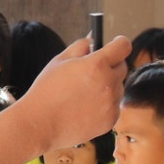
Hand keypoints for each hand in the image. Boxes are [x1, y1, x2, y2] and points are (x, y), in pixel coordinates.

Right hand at [18, 36, 133, 149]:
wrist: (41, 124)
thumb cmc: (47, 91)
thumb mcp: (60, 61)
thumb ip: (81, 46)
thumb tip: (94, 39)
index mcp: (96, 65)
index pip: (123, 46)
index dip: (119, 42)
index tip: (116, 44)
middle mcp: (109, 84)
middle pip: (122, 67)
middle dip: (111, 65)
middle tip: (92, 70)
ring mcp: (111, 103)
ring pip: (118, 87)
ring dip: (108, 85)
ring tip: (84, 92)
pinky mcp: (111, 119)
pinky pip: (114, 105)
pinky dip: (105, 104)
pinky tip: (86, 106)